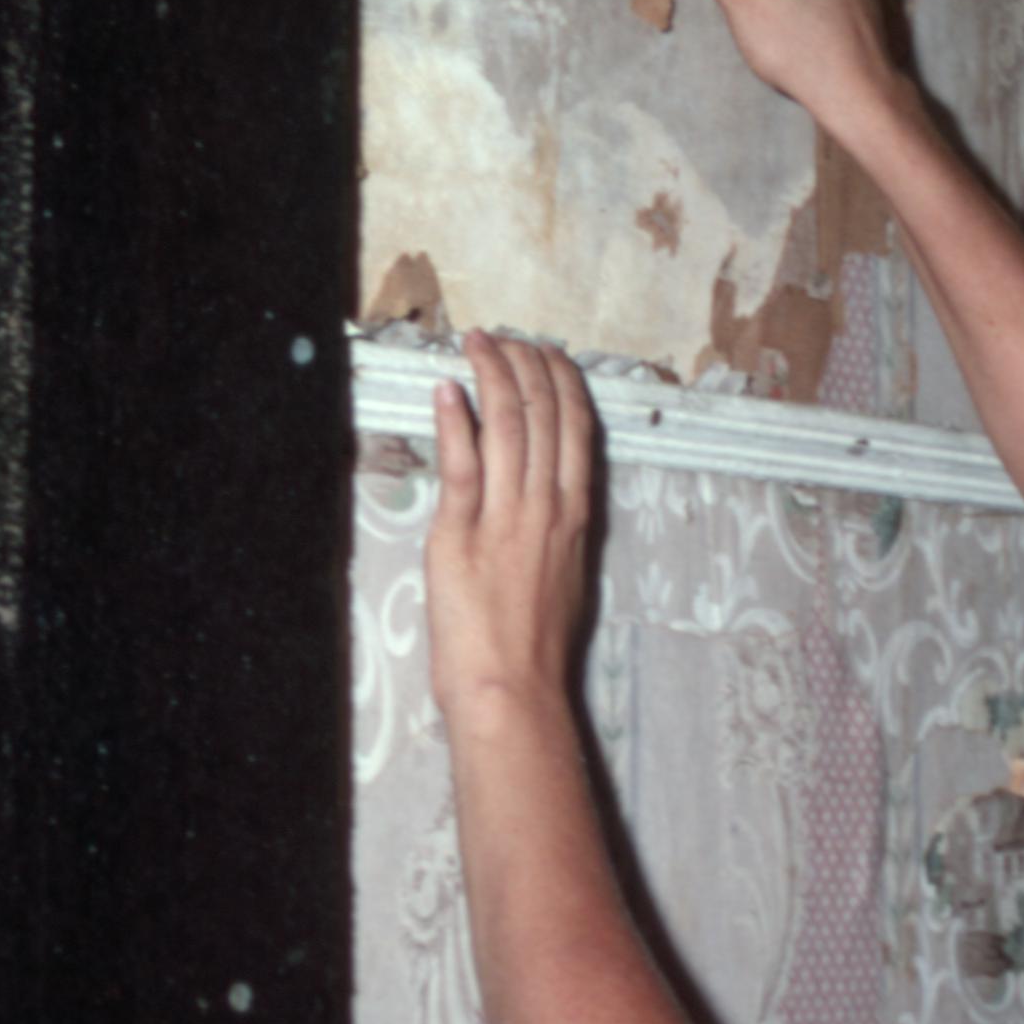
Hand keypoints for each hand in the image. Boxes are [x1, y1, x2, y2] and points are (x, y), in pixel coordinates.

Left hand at [425, 330, 603, 726]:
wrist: (511, 687)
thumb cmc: (533, 648)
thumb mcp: (565, 578)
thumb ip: (557, 532)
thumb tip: (549, 504)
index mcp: (575, 515)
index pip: (576, 427)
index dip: (560, 380)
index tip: (544, 353)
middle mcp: (547, 506)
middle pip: (544, 413)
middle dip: (525, 363)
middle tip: (505, 336)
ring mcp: (506, 516)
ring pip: (507, 424)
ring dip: (491, 374)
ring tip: (476, 342)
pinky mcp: (461, 532)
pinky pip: (462, 463)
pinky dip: (455, 419)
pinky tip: (446, 388)